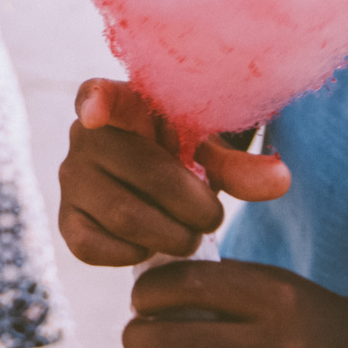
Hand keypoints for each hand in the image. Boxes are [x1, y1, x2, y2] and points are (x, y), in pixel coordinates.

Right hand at [58, 79, 290, 266]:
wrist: (158, 193)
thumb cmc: (183, 160)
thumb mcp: (211, 154)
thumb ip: (241, 166)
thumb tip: (280, 180)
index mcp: (123, 103)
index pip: (97, 93)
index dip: (95, 101)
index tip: (95, 112)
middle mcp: (86, 135)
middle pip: (143, 172)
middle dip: (190, 205)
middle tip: (212, 217)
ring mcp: (71, 178)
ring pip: (123, 216)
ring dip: (170, 235)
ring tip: (189, 236)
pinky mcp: (66, 220)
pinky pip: (92, 246)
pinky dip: (132, 253)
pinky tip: (151, 247)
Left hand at [127, 259, 347, 347]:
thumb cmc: (299, 317)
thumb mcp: (270, 282)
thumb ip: (215, 281)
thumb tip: (146, 288)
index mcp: (276, 298)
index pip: (189, 285)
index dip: (150, 291)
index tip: (141, 298)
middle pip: (175, 343)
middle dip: (138, 338)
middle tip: (135, 336)